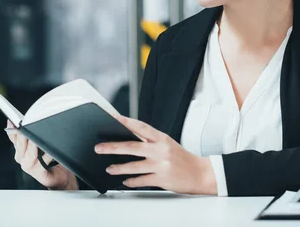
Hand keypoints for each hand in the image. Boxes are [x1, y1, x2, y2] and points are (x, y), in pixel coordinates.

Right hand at [6, 120, 78, 190]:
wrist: (58, 178)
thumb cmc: (50, 160)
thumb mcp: (38, 146)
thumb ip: (33, 136)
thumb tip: (31, 120)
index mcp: (20, 151)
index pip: (13, 137)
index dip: (12, 129)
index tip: (12, 120)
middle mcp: (21, 158)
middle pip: (21, 143)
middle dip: (24, 134)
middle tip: (26, 124)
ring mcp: (28, 166)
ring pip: (31, 152)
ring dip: (35, 143)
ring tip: (37, 136)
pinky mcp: (38, 172)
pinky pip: (44, 160)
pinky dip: (48, 154)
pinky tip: (51, 149)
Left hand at [95, 115, 216, 194]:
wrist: (201, 174)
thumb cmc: (183, 159)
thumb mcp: (169, 145)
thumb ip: (151, 142)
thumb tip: (130, 140)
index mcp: (162, 139)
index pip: (141, 127)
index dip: (126, 122)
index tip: (113, 119)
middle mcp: (161, 150)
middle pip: (132, 147)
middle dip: (113, 147)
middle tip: (99, 148)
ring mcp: (161, 165)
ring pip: (133, 166)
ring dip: (118, 167)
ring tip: (109, 168)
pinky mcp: (162, 179)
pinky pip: (141, 180)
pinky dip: (131, 181)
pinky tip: (125, 181)